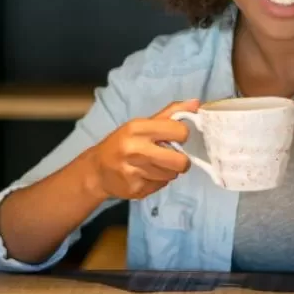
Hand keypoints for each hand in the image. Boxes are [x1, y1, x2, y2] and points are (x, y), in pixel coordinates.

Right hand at [84, 99, 200, 200]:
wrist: (97, 170)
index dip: (181, 136)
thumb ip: (170, 114)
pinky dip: (157, 181)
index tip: (175, 138)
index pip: (179, 132)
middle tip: (171, 158)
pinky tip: (145, 175)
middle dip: (180, 161)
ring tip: (153, 166)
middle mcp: (135, 149)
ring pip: (171, 175)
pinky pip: (161, 186)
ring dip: (167, 171)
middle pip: (180, 161)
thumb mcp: (141, 124)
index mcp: (137, 128)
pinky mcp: (135, 189)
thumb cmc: (122, 143)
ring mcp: (134, 172)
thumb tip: (196, 104)